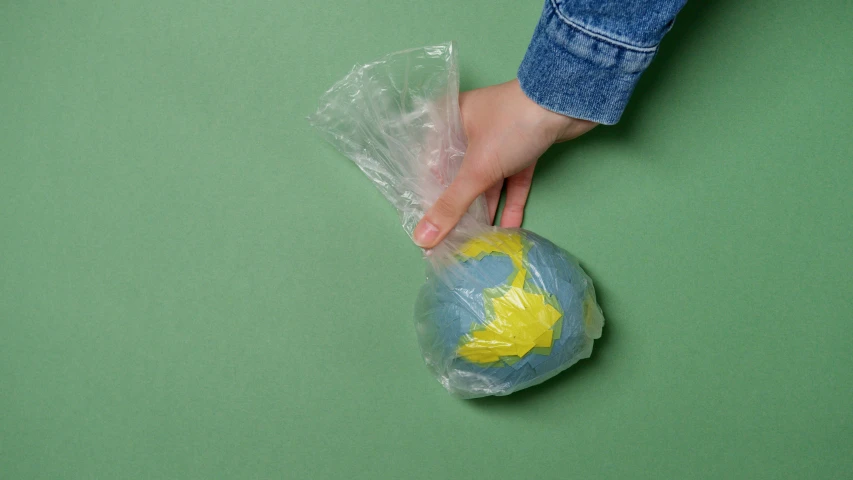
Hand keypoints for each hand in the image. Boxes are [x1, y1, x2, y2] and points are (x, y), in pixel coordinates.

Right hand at [413, 79, 597, 247]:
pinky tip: (508, 231)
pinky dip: (511, 205)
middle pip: (460, 178)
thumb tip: (424, 239)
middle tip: (452, 242)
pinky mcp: (525, 150)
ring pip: (488, 183)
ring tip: (478, 243)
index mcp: (449, 122)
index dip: (429, 198)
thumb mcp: (477, 168)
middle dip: (460, 210)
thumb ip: (451, 205)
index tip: (428, 230)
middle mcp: (471, 130)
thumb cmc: (512, 124)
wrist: (568, 103)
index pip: (431, 166)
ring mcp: (500, 141)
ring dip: (486, 211)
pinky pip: (512, 183)